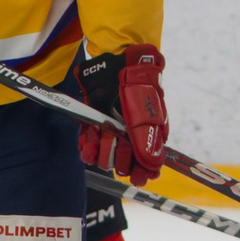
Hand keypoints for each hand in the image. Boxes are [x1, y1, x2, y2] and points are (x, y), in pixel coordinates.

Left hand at [74, 44, 169, 185]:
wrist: (118, 62)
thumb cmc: (138, 86)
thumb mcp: (145, 114)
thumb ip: (147, 142)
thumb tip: (153, 168)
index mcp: (147, 137)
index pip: (145, 167)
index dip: (141, 174)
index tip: (137, 178)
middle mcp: (129, 140)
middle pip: (123, 166)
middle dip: (119, 155)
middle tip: (119, 137)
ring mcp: (110, 134)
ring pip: (104, 160)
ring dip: (102, 146)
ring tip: (104, 127)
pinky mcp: (92, 128)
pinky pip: (86, 150)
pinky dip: (87, 143)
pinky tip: (91, 130)